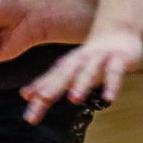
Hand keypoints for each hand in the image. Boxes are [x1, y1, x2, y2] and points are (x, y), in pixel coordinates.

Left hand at [19, 29, 142, 123]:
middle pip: (65, 75)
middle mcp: (80, 61)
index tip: (28, 111)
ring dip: (81, 83)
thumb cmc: (90, 58)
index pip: (50, 81)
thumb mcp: (68, 70)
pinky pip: (114, 72)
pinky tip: (109, 98)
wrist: (117, 32)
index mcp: (67, 65)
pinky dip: (112, 84)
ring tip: (74, 99)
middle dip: (54, 87)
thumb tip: (25, 95)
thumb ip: (48, 83)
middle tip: (43, 100)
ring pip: (89, 71)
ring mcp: (99, 59)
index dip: (39, 93)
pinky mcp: (118, 59)